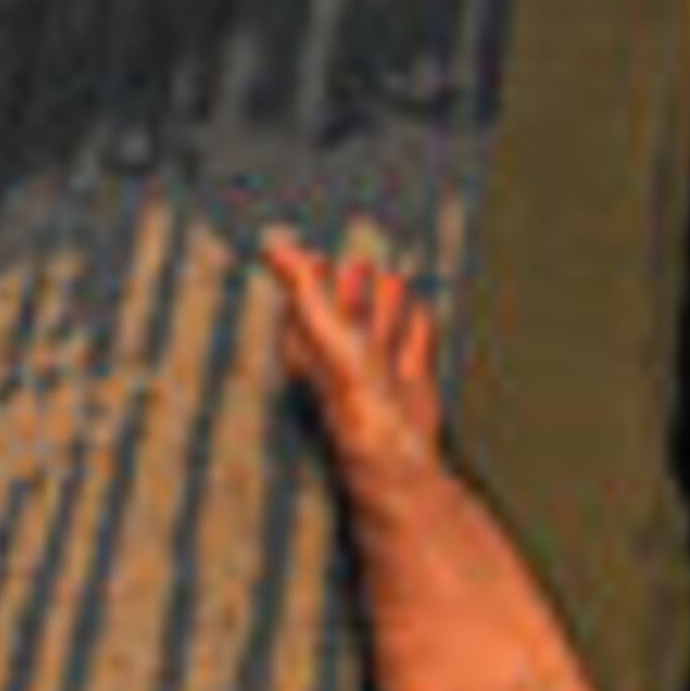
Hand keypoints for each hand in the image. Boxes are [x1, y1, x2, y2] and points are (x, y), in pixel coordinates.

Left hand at [266, 227, 447, 487]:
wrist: (396, 444)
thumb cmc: (351, 391)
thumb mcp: (322, 327)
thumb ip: (300, 285)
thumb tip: (271, 247)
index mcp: (310, 342)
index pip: (308, 296)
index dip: (314, 276)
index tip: (319, 260)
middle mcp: (342, 353)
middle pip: (349, 303)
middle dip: (355, 287)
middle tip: (361, 269)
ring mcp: (379, 365)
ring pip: (385, 317)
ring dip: (388, 305)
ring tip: (393, 293)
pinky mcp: (411, 375)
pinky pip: (418, 337)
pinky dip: (418, 331)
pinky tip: (417, 327)